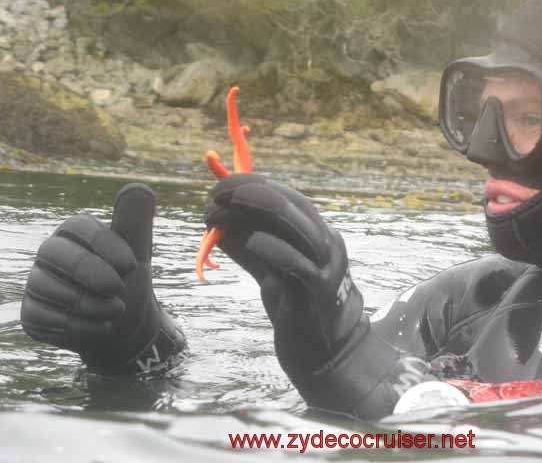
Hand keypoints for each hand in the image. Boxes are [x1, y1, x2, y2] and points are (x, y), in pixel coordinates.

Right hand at [21, 183, 185, 374]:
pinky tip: (102, 325)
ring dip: (87, 303)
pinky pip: (41, 317)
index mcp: (73, 232)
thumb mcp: (138, 249)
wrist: (125, 322)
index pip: (77, 227)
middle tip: (119, 288)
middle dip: (87, 272)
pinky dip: (77, 325)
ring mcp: (36, 283)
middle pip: (53, 253)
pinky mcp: (31, 314)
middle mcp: (49, 254)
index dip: (104, 245)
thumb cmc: (128, 278)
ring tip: (117, 309)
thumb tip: (138, 187)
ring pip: (45, 288)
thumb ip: (136, 221)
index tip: (132, 265)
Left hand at [204, 174, 365, 377]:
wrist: (328, 358)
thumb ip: (249, 252)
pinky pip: (295, 263)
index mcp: (317, 233)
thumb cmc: (298, 312)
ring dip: (249, 212)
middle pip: (288, 203)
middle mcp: (326, 242)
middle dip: (245, 192)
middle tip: (213, 198)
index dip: (250, 184)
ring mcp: (325, 265)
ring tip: (215, 216)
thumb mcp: (271, 275)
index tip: (218, 186)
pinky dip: (271, 247)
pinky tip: (249, 241)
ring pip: (294, 224)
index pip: (286, 195)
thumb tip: (217, 230)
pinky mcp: (317, 291)